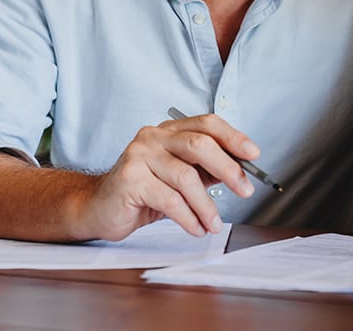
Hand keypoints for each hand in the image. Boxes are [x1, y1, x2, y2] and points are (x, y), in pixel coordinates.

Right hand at [79, 113, 258, 239]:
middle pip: (199, 145)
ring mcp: (138, 156)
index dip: (233, 137)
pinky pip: (169, 200)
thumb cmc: (142, 192)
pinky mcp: (130, 180)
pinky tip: (196, 228)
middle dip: (228, 169)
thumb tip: (240, 172)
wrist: (98, 208)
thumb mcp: (178, 177)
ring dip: (207, 206)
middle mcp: (152, 137)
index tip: (253, 154)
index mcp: (167, 131)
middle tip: (245, 190)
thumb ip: (205, 170)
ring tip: (214, 224)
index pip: (206, 124)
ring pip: (186, 178)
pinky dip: (189, 218)